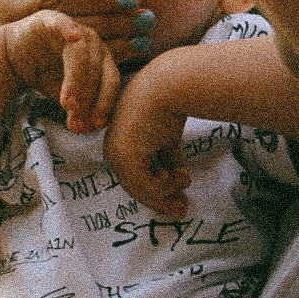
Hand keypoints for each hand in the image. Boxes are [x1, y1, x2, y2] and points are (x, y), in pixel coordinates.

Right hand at [3, 11, 121, 132]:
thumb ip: (81, 110)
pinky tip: (73, 39)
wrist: (13, 58)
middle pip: (98, 71)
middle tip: (76, 121)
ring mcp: (76, 29)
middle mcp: (94, 43)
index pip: (111, 82)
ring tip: (66, 103)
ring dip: (76, 81)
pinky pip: (65, 25)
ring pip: (82, 55)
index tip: (94, 126)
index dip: (104, 104)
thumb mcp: (66, 97)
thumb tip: (91, 129)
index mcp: (102, 60)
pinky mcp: (54, 20)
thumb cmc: (44, 75)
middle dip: (88, 99)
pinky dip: (71, 31)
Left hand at [105, 53, 191, 215]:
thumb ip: (170, 160)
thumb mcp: (169, 139)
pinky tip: (181, 174)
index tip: (177, 200)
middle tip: (182, 211)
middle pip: (136, 187)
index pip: (134, 177)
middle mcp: (113, 151)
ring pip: (142, 190)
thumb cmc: (169, 106)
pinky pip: (147, 185)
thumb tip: (183, 182)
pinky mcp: (127, 156)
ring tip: (185, 180)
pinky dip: (166, 186)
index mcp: (119, 145)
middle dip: (161, 201)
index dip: (155, 191)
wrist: (169, 86)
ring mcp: (118, 154)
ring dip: (167, 191)